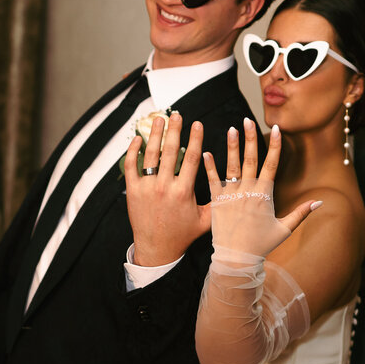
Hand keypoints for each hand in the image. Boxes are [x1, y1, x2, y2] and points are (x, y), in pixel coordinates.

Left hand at [124, 112, 210, 265]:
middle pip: (170, 151)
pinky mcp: (132, 191)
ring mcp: (146, 188)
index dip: (195, 139)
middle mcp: (164, 187)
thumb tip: (234, 187)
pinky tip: (138, 138)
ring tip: (160, 119)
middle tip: (178, 114)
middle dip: (175, 130)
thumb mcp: (205, 221)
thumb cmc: (182, 235)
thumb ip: (218, 203)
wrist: (156, 249)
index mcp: (183, 192)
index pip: (190, 158)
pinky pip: (130, 166)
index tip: (198, 124)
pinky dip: (133, 150)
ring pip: (150, 155)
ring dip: (154, 134)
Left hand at [203, 119, 320, 256]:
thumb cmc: (261, 245)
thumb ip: (301, 213)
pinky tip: (205, 151)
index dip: (274, 146)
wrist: (236, 259)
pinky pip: (212, 180)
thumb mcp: (285, 229)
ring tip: (231, 128)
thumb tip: (321, 202)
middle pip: (251, 159)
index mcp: (265, 195)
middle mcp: (248, 191)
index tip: (277, 129)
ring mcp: (231, 195)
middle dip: (251, 138)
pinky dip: (209, 166)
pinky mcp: (216, 202)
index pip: (271, 164)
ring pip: (232, 166)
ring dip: (231, 146)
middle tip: (248, 119)